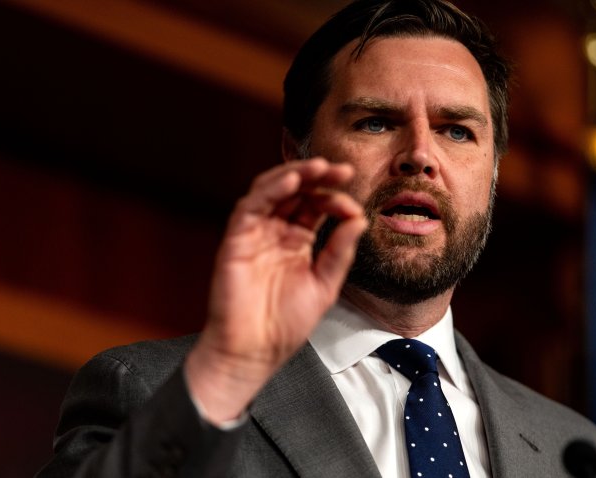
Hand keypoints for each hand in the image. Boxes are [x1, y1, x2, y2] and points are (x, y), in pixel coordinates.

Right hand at [185, 158, 366, 422]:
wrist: (255, 352)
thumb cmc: (285, 326)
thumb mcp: (325, 285)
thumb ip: (340, 251)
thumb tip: (359, 219)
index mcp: (297, 241)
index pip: (316, 206)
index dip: (335, 199)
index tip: (354, 206)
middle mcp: (275, 232)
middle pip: (296, 191)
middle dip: (319, 176)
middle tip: (342, 170)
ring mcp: (255, 233)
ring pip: (272, 189)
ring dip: (296, 174)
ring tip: (319, 167)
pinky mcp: (237, 239)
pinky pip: (251, 205)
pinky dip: (271, 189)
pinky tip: (292, 181)